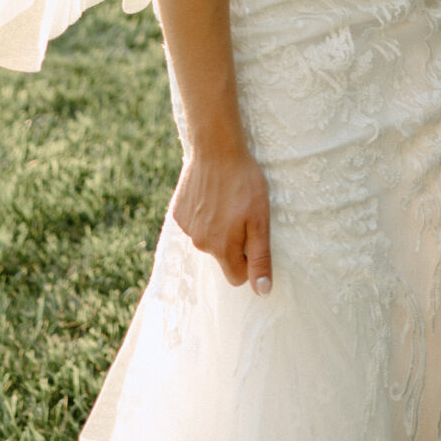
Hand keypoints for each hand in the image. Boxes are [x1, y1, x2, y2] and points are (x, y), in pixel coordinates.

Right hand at [171, 142, 272, 290]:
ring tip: (227, 201)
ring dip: (219, 228)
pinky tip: (212, 196)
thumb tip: (262, 291)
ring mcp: (186, 228)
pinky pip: (195, 225)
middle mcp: (199, 243)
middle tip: (243, 214)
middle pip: (222, 257)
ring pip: (209, 240)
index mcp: (220, 248)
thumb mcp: (260, 220)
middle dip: (234, 243)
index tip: (254, 236)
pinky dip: (205, 216)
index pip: (237, 276)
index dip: (249, 261)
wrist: (216, 149)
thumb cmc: (244, 183)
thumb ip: (260, 258)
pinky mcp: (178, 213)